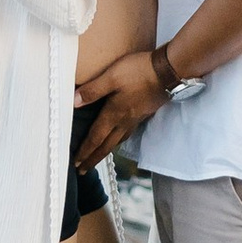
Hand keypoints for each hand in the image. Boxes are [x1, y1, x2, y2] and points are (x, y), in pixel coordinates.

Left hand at [76, 50, 165, 170]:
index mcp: (114, 114)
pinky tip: (119, 137)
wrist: (168, 71)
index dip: (85, 151)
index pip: (96, 138)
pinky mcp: (143, 113)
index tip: (76, 164)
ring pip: (118, 141)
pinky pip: (127, 133)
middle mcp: (124, 121)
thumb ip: (93, 90)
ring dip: (106, 151)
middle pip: (106, 146)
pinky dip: (119, 141)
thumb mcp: (111, 76)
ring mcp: (136, 119)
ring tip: (98, 157)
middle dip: (93, 159)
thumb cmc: (138, 71)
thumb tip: (73, 102)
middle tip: (83, 170)